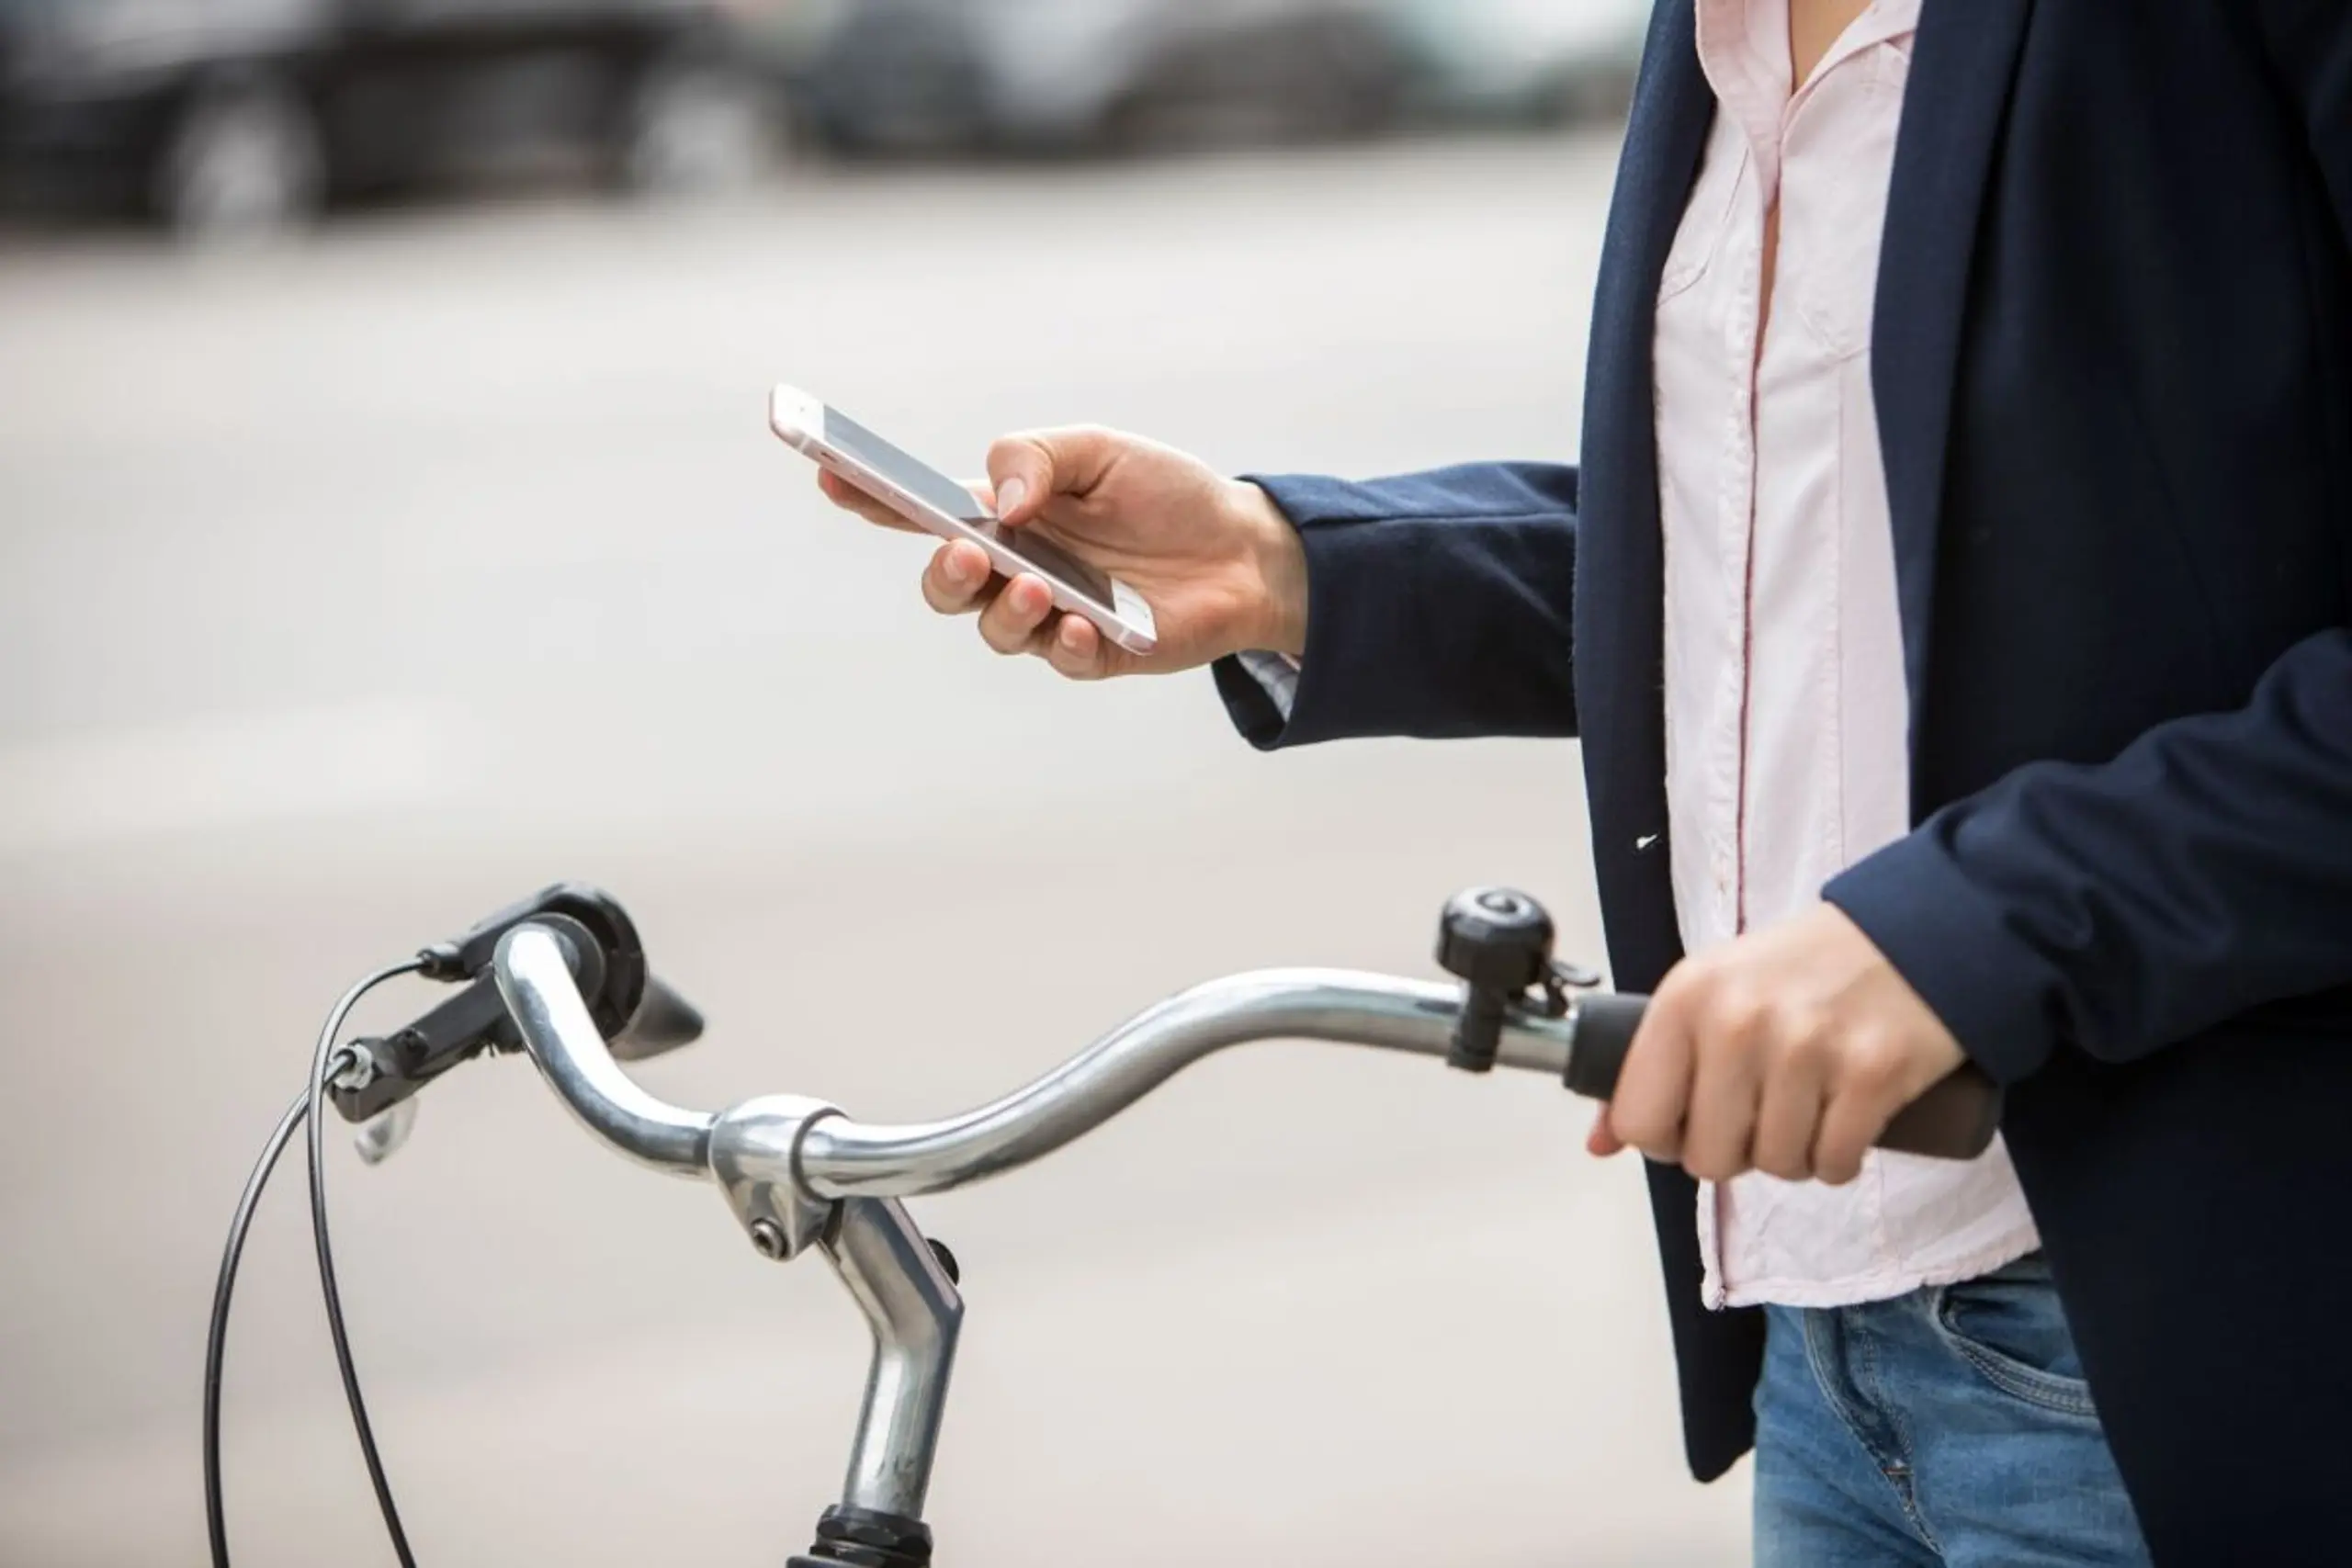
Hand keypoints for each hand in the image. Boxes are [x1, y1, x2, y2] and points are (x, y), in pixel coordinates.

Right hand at [818, 426, 1306, 679]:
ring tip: (1040, 588)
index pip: (921, 511)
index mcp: (1002, 515)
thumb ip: (1039, 458)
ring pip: (994, 629)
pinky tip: (1085, 625)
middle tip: (968, 553)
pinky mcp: (1096, 653)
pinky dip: (1067, 643)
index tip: (831, 478)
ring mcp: (1052, 615)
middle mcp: (1016, 568)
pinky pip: (1062, 659)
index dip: (870, 499)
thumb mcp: (1101, 451)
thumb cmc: (1164, 493)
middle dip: (942, 573)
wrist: (1244, 546)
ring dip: (1006, 611)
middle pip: (944, 585)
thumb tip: (1000, 501)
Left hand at [1588, 905, 1967, 1184]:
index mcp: (1686, 997)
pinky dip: (1839, 1161)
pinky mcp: (1872, 1074)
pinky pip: (1834, 1164)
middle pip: (1708, 1157)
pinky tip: (1845, 1124)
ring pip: (1776, 1165)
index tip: (1694, 1124)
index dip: (1666, 1139)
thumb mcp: (1713, 992)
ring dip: (1793, 1155)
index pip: (1639, 1119)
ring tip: (1807, 1110)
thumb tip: (1601, 1143)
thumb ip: (1653, 1064)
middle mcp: (1737, 1021)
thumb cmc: (1801, 971)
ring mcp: (1806, 1048)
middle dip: (1736, 1152)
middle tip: (1762, 1116)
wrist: (1911, 931)